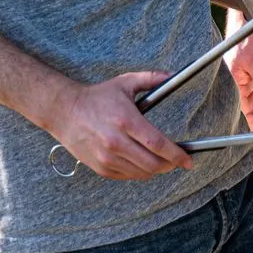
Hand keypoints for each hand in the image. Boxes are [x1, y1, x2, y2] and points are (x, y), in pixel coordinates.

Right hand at [45, 71, 194, 179]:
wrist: (64, 111)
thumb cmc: (97, 97)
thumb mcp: (124, 83)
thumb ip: (151, 78)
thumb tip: (172, 75)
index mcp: (125, 120)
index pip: (157, 143)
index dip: (176, 154)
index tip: (188, 160)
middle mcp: (115, 141)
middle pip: (152, 163)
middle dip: (170, 165)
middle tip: (177, 161)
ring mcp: (106, 157)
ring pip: (141, 173)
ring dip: (156, 170)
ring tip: (161, 162)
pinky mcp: (100, 167)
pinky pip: (127, 176)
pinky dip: (139, 173)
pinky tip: (142, 163)